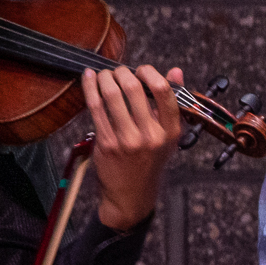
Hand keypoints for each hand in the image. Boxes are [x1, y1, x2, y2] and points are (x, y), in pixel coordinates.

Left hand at [87, 63, 183, 231]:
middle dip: (122, 72)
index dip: (150, 73)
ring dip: (105, 78)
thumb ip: (171, 103)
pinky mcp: (107, 143)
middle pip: (134, 89)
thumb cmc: (149, 162)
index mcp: (171, 131)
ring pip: (112, 95)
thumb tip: (176, 71)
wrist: (132, 195)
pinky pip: (96, 108)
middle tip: (118, 71)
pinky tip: (89, 78)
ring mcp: (127, 140)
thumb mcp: (168, 136)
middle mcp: (151, 135)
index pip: (164, 92)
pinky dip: (90, 88)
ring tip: (104, 75)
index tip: (141, 70)